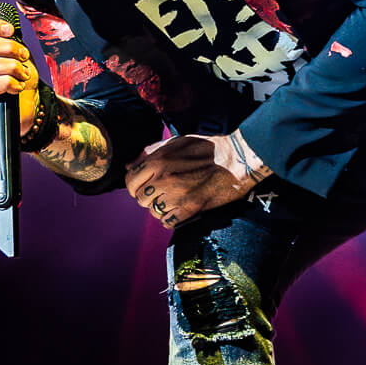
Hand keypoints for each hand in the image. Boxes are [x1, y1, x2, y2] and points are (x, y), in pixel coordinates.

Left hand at [125, 132, 268, 228]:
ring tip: (175, 199)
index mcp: (158, 161)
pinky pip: (168, 222)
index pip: (130, 181)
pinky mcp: (190, 209)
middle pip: (140, 199)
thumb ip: (150, 153)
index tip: (144, 186)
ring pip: (153, 212)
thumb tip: (129, 165)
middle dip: (149, 197)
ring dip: (161, 208)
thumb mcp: (176, 142)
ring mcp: (176, 195)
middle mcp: (163, 179)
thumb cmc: (207, 148)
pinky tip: (181, 209)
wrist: (236, 159)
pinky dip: (172, 218)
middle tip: (163, 192)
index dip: (135, 185)